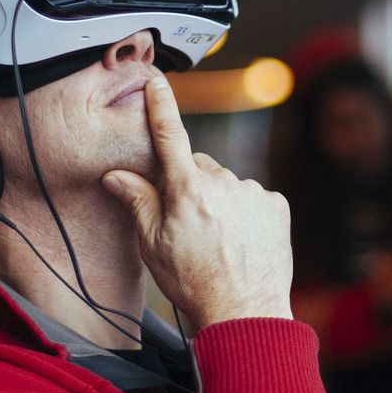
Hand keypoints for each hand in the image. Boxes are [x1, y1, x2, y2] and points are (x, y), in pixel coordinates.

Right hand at [101, 77, 292, 331]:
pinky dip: (246, 213)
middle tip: (188, 225)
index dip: (161, 105)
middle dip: (190, 185)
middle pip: (199, 167)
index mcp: (186, 188)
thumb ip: (137, 202)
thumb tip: (115, 176)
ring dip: (221, 202)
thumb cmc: (192, 282)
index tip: (156, 80)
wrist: (244, 312)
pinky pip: (253, 198)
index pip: (169, 135)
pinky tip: (241, 240)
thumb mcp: (152, 245)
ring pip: (228, 184)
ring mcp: (253, 191)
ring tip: (218, 240)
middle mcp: (222, 181)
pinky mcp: (276, 204)